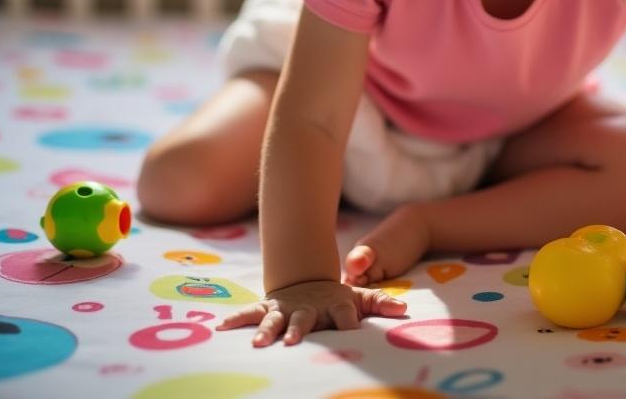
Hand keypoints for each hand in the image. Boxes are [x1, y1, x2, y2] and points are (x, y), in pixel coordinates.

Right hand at [215, 279, 406, 345]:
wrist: (308, 279)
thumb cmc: (336, 298)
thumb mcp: (360, 298)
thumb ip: (381, 302)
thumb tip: (404, 309)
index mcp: (334, 304)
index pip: (345, 313)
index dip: (350, 321)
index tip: (353, 329)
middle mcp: (308, 307)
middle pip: (304, 318)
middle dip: (298, 330)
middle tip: (291, 343)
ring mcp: (286, 308)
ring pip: (274, 319)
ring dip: (266, 331)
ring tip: (256, 345)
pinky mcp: (269, 309)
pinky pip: (250, 314)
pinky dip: (236, 320)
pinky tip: (221, 328)